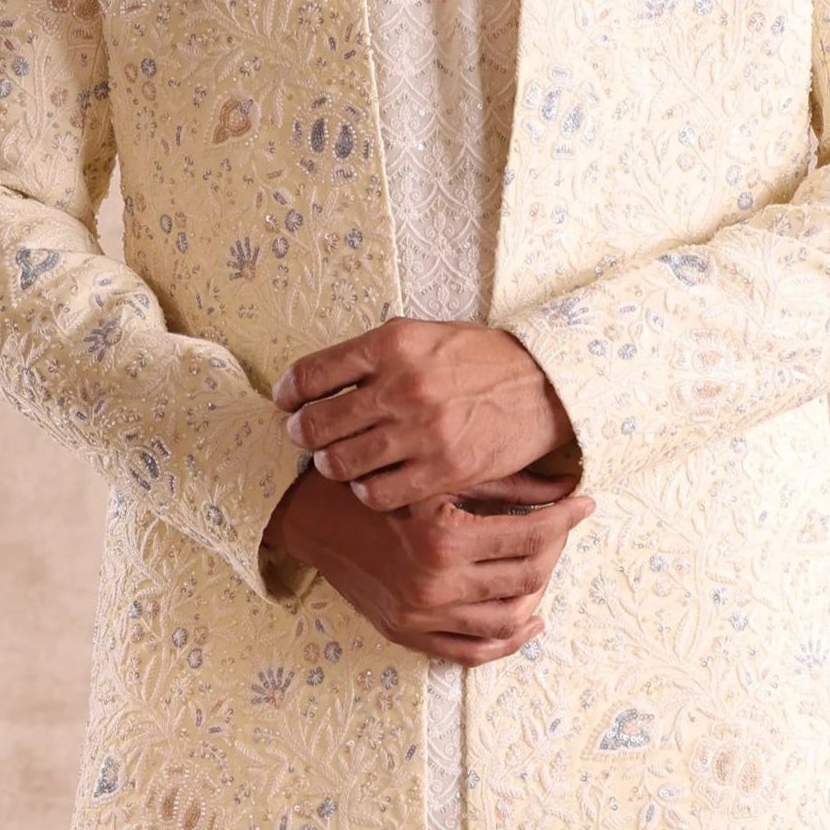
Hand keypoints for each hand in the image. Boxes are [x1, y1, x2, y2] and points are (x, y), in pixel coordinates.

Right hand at [264, 466, 595, 664]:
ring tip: (547, 564)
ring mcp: (422, 617)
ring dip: (538, 593)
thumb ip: (502, 484)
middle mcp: (436, 585)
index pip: (532, 536)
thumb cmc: (372, 484)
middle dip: (556, 549)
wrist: (308, 518)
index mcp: (445, 538)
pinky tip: (530, 618)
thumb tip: (562, 488)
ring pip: (508, 620)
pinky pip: (472, 652)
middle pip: (527, 578)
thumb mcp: (436, 476)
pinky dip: (508, 641)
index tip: (585, 503)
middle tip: (564, 526)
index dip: (566, 519)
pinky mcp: (408, 635)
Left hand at [271, 318, 575, 510]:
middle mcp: (402, 386)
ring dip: (332, 465)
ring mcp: (421, 431)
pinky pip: (376, 494)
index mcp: (392, 343)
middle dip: (303, 434)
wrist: (543, 386)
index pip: (310, 375)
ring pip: (340, 464)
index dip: (288, 394)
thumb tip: (314, 385)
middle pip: (316, 424)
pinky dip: (366, 491)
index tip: (286, 403)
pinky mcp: (441, 470)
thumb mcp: (423, 335)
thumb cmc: (477, 359)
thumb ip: (373, 356)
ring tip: (342, 460)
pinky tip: (375, 480)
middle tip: (308, 436)